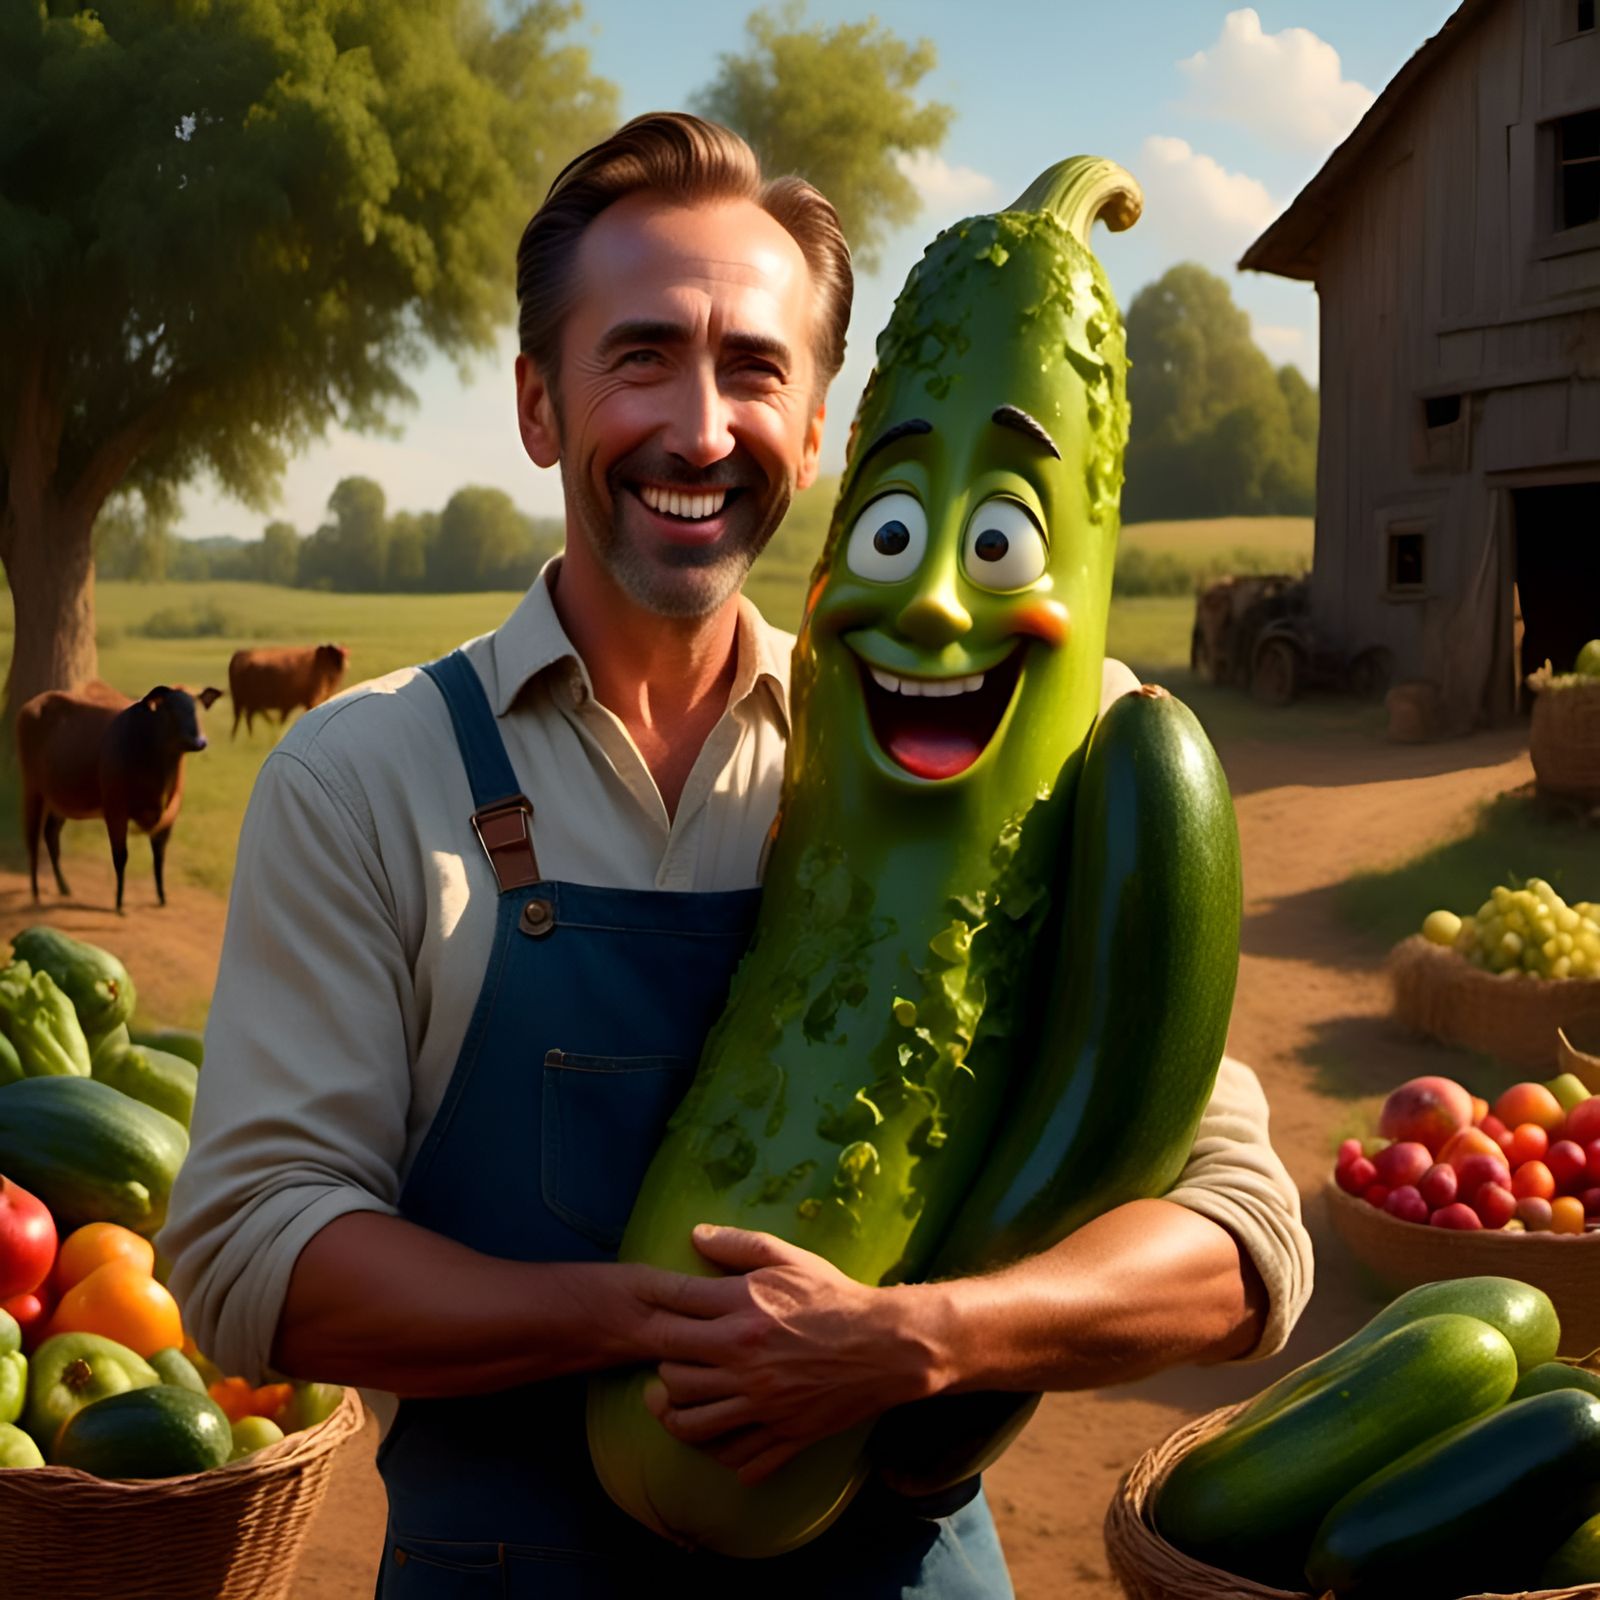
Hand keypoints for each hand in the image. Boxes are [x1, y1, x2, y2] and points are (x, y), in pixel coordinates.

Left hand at [640, 1224, 947, 1484]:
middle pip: (671, 1372)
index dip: (657, 1307)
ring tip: (681, 1401)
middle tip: (673, 1359)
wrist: (885, 1344)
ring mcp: (762, 1403)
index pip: (673, 1308)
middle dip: (664, 1365)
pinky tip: (723, 1435)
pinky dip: (723, 1454)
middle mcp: (743, 1359)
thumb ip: (739, 1245)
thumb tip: (695, 1234)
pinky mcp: (784, 1434)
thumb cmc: (834, 1297)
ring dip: (678, 1413)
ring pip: (692, 1423)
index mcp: (742, 1310)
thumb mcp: (790, 1259)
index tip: (657, 1310)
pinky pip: (737, 1459)